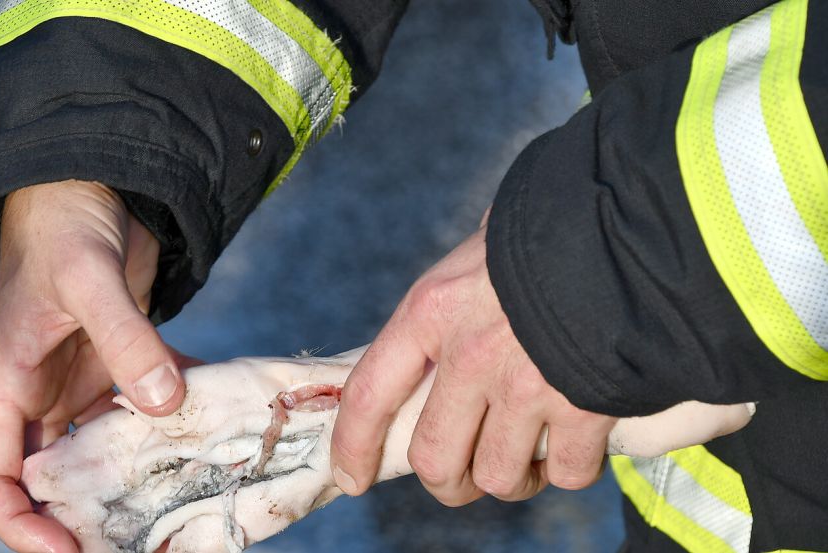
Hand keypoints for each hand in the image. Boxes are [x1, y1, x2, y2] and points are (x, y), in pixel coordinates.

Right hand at [0, 180, 199, 552]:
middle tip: (145, 539)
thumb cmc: (64, 221)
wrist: (89, 181)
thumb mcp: (88, 276)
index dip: (20, 524)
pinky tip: (219, 427)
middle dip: (90, 515)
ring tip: (190, 497)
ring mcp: (85, 380)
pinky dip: (180, 418)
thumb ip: (126, 338)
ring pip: (108, 449)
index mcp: (9, 384)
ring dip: (143, 473)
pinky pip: (149, 405)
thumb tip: (163, 402)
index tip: (67, 550)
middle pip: (55, 479)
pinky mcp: (123, 361)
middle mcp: (43, 394)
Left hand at [330, 220, 615, 505]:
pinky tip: (576, 443)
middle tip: (464, 477)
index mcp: (432, 310)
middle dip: (447, 483)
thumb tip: (441, 332)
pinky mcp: (585, 406)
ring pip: (498, 478)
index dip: (354, 445)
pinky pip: (566, 472)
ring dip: (512, 480)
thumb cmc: (547, 229)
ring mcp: (527, 385)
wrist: (629, 221)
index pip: (369, 393)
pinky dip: (570, 468)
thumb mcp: (477, 254)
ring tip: (527, 459)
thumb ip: (453, 305)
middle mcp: (471, 354)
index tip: (353, 478)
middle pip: (435, 459)